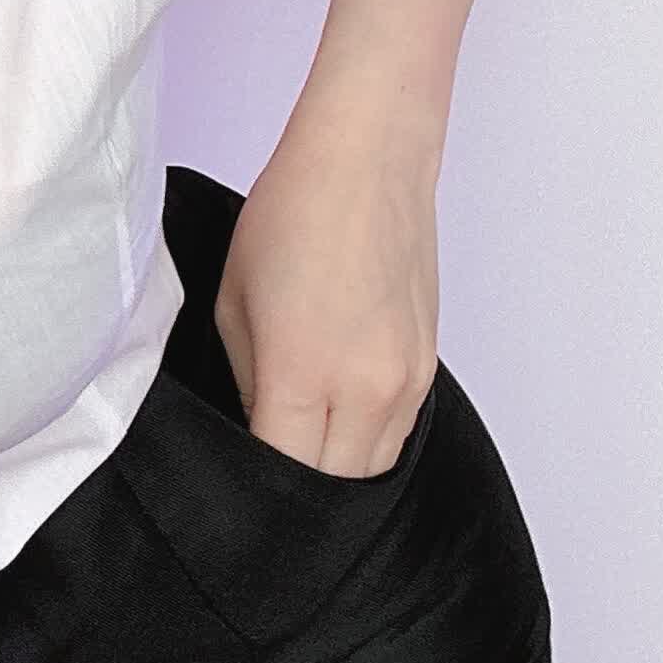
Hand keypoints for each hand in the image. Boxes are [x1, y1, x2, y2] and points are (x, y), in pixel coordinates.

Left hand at [208, 139, 439, 476]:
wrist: (367, 162)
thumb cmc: (289, 217)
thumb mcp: (232, 302)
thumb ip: (245, 381)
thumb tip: (257, 429)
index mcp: (303, 373)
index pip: (282, 476)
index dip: (255, 497)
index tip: (232, 500)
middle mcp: (366, 389)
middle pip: (333, 489)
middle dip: (295, 494)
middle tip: (263, 480)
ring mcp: (407, 382)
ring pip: (372, 472)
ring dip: (335, 473)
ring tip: (300, 448)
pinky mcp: (429, 369)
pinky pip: (397, 437)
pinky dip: (365, 443)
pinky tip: (336, 419)